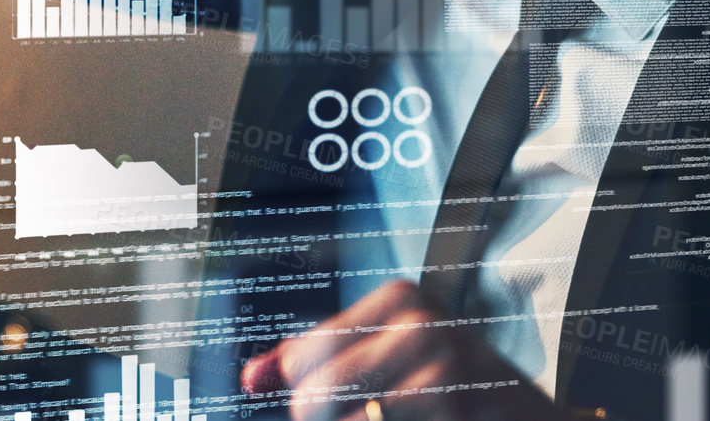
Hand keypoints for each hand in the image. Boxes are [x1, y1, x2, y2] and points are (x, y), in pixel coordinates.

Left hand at [241, 280, 565, 420]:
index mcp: (401, 300)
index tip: (356, 400)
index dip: (311, 395)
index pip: (305, 358)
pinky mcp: (453, 411)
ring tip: (401, 418)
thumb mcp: (391, 357)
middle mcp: (422, 327)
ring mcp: (443, 375)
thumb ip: (318, 361)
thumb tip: (250, 376)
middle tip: (373, 413)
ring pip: (341, 420)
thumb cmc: (459, 391)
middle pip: (314, 397)